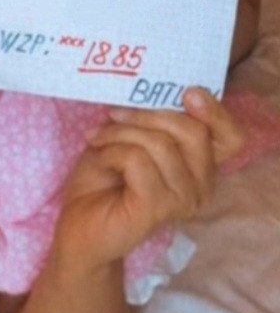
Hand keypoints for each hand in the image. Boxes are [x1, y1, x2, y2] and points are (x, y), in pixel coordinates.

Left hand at [53, 88, 245, 272]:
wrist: (80, 222)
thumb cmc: (106, 176)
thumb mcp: (130, 137)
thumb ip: (154, 119)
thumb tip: (158, 90)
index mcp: (201, 165)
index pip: (231, 137)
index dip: (216, 112)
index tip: (189, 93)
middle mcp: (202, 185)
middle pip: (193, 131)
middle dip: (147, 114)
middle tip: (114, 114)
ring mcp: (183, 199)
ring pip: (160, 143)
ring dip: (121, 133)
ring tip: (99, 140)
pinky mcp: (158, 207)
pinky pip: (138, 160)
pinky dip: (113, 152)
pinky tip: (102, 161)